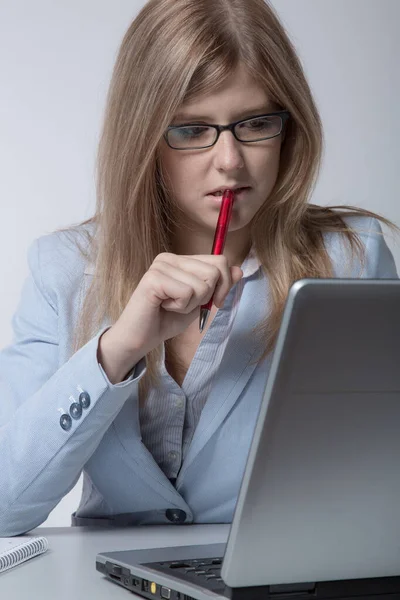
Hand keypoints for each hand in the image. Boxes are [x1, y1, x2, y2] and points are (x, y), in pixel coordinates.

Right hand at [98, 253, 242, 381]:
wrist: (140, 339)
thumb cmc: (166, 320)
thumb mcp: (200, 302)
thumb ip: (218, 286)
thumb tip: (239, 270)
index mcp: (180, 259)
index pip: (220, 261)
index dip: (225, 285)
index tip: (214, 302)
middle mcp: (169, 257)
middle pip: (215, 271)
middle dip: (207, 296)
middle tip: (184, 304)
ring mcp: (160, 266)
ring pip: (202, 285)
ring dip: (191, 304)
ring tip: (171, 306)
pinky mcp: (154, 278)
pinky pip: (187, 293)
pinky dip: (180, 307)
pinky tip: (163, 307)